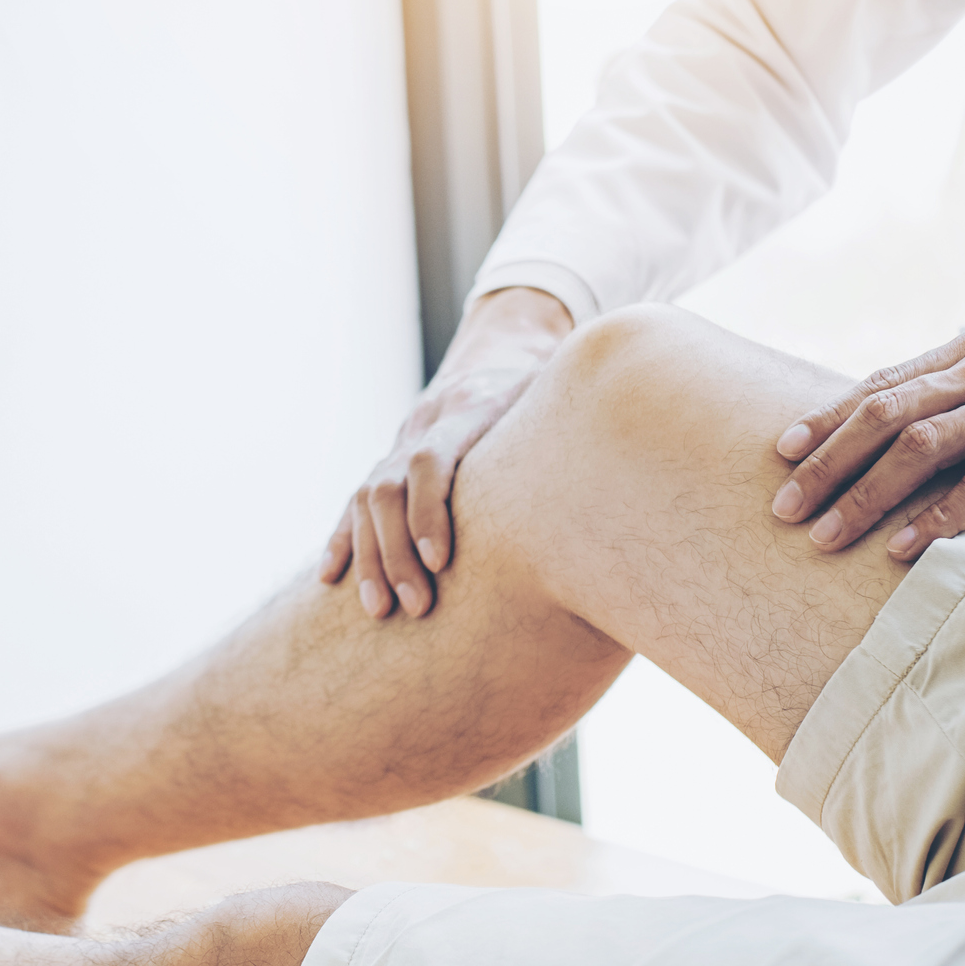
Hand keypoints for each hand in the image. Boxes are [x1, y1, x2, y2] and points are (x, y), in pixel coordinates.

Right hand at [321, 287, 573, 617]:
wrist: (503, 353)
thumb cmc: (548, 390)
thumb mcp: (566, 391)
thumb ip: (582, 414)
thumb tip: (634, 436)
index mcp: (469, 408)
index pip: (430, 460)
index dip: (429, 511)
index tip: (443, 562)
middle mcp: (424, 426)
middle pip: (387, 488)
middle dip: (396, 553)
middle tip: (416, 607)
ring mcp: (399, 444)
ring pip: (363, 501)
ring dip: (368, 558)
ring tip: (379, 612)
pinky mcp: (387, 463)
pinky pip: (351, 504)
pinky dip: (341, 541)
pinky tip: (330, 578)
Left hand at [769, 270, 964, 559]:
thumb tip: (921, 414)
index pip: (884, 382)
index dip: (828, 417)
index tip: (782, 451)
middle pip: (887, 415)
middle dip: (828, 465)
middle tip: (783, 507)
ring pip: (926, 447)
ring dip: (869, 495)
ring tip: (827, 537)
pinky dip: (944, 515)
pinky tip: (908, 546)